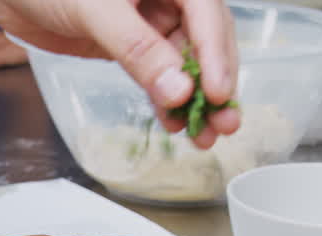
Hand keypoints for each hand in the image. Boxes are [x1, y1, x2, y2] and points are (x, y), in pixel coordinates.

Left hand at [0, 0, 240, 146]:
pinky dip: (165, 99)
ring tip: (205, 137)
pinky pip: (156, 73)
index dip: (217, 55)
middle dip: (214, 84)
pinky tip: (174, 124)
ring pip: (183, 63)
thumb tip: (178, 90)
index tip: (217, 94)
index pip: (208, 14)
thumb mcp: (97, 11)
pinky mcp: (130, 43)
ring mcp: (149, 20)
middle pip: (205, 41)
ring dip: (194, 100)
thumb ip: (137, 48)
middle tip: (225, 122)